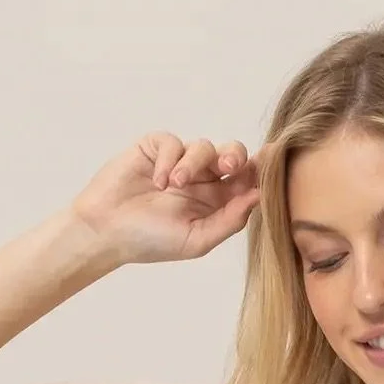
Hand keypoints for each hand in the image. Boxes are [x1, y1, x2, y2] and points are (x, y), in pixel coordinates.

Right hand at [70, 133, 268, 265]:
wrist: (108, 231)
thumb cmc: (151, 241)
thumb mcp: (197, 240)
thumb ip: (229, 220)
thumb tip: (259, 197)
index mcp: (217, 200)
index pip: (246, 179)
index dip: (261, 167)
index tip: (275, 156)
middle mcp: (202, 179)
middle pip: (232, 154)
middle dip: (234, 156)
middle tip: (229, 165)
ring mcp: (179, 161)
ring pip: (203, 147)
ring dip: (192, 165)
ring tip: (174, 186)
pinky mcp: (155, 148)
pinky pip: (172, 142)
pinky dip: (168, 160)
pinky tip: (158, 181)